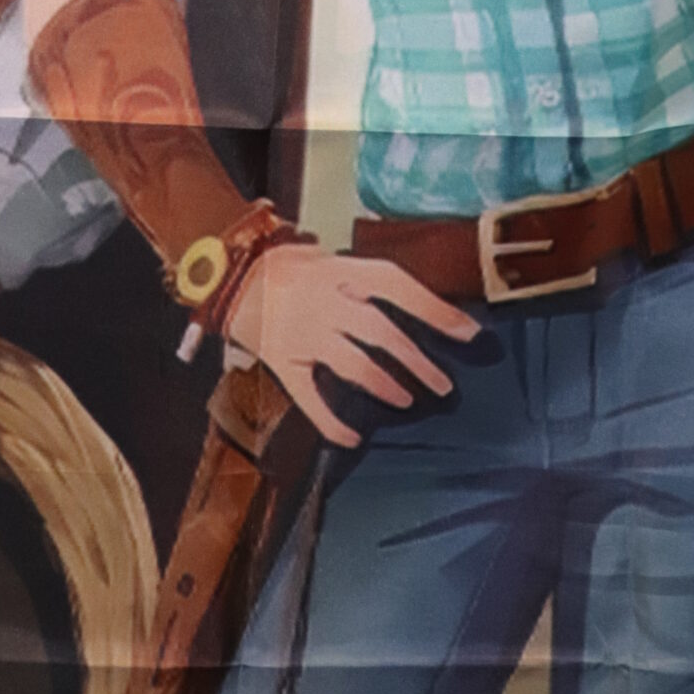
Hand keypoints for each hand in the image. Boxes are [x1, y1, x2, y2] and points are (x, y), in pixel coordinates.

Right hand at [224, 244, 478, 448]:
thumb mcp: (324, 257)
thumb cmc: (284, 264)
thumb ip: (359, 280)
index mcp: (339, 270)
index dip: (434, 309)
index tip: (467, 332)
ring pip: (353, 365)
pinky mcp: (281, 362)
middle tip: (444, 385)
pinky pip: (310, 398)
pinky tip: (353, 436)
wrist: (226, 273)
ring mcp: (302, 334)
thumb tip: (410, 303)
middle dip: (418, 362)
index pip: (395, 285)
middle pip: (381, 332)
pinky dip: (332, 421)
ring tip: (407, 400)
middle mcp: (324, 301)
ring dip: (385, 385)